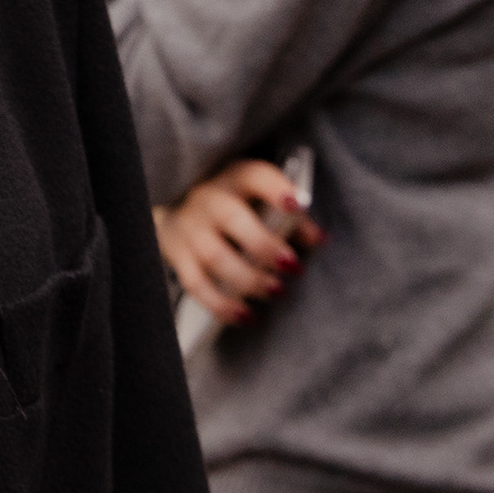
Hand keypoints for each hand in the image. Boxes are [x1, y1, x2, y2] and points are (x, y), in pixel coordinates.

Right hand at [155, 159, 323, 326]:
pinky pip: (196, 285)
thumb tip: (319, 239)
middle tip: (293, 267)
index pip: (253, 176)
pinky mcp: (177, 256)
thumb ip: (291, 217)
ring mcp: (189, 228)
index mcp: (233, 179)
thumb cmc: (231, 204)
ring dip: (248, 279)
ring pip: (214, 255)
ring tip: (276, 291)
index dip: (274, 188)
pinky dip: (222, 306)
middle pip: (232, 218)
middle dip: (264, 245)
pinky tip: (247, 317)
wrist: (174, 207)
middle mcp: (207, 199)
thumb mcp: (258, 199)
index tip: (296, 205)